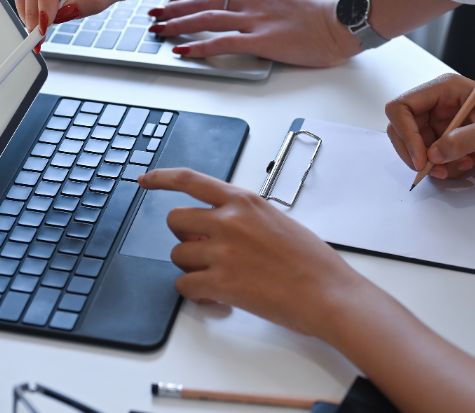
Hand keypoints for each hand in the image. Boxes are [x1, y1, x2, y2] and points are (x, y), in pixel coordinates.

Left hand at [137, 168, 367, 337]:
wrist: (328, 293)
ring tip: (220, 277)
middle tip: (203, 250)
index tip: (146, 180)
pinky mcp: (221, 283)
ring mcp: (223, 251)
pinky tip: (217, 295)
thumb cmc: (311, 261)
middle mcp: (229, 221)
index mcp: (244, 201)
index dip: (162, 178)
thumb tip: (211, 230)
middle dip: (184, 236)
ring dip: (192, 267)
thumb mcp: (276, 221)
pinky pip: (184, 285)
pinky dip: (196, 293)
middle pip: (175, 220)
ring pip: (178, 255)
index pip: (191, 179)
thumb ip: (241, 219)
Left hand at [148, 0, 361, 66]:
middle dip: (174, 7)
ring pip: (205, 18)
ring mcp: (254, 18)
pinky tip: (182, 50)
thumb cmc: (323, 8)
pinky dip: (197, 46)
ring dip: (177, 24)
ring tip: (159, 30)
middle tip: (156, 14)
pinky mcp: (259, 40)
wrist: (342, 20)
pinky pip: (220, 42)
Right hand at [384, 73, 474, 179]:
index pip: (403, 107)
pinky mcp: (454, 143)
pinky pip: (433, 159)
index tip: (421, 156)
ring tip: (454, 168)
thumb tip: (433, 154)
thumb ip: (464, 140)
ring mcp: (447, 125)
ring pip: (416, 147)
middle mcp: (442, 106)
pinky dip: (443, 168)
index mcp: (447, 89)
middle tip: (430, 169)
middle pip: (402, 129)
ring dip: (430, 163)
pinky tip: (465, 166)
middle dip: (413, 152)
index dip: (405, 132)